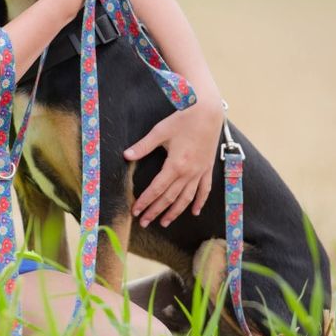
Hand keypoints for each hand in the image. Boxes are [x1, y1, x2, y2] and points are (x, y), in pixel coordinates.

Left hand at [126, 100, 223, 227]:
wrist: (208, 112)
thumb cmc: (183, 120)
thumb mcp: (160, 131)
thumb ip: (143, 146)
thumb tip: (126, 155)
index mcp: (175, 165)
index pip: (156, 189)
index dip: (145, 202)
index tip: (136, 211)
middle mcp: (188, 173)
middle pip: (169, 198)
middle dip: (156, 211)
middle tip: (144, 222)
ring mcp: (200, 172)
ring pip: (186, 198)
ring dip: (175, 212)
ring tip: (164, 222)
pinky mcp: (207, 168)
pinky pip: (204, 190)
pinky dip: (199, 202)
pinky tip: (194, 212)